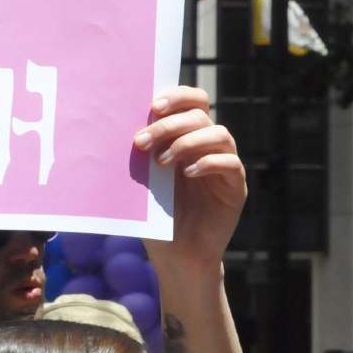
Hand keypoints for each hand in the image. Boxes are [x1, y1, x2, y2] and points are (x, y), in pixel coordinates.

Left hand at [133, 86, 245, 268]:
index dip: (178, 96)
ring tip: (163, 162)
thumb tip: (118, 127)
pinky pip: (231, 164)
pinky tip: (189, 173)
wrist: (176, 256)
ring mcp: (224, 166)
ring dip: (187, 142)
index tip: (152, 106)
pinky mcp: (235, 188)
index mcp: (188, 137)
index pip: (194, 101)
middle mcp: (208, 147)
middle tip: (142, 142)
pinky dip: (210, 162)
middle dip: (169, 124)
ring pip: (219, 134)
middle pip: (201, 115)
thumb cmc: (155, 217)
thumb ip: (142, 154)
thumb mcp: (144, 181)